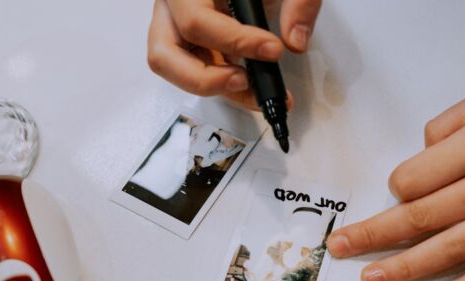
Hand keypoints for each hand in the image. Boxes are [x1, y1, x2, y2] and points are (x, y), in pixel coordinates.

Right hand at [147, 0, 320, 108]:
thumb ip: (300, 2)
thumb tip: (295, 40)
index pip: (196, 21)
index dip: (235, 41)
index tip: (272, 50)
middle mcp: (174, 8)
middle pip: (165, 55)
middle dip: (207, 78)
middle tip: (245, 81)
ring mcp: (176, 29)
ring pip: (174, 71)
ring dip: (213, 86)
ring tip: (250, 88)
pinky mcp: (191, 46)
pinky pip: (196, 74)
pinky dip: (223, 87)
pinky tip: (252, 88)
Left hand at [326, 56, 464, 280]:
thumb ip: (451, 121)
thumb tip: (420, 152)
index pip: (419, 177)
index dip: (398, 185)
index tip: (397, 188)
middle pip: (424, 217)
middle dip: (376, 233)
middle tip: (343, 247)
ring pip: (453, 249)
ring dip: (406, 267)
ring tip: (372, 279)